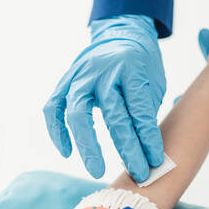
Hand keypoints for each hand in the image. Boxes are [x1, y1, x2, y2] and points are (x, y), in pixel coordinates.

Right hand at [44, 14, 165, 182]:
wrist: (120, 34)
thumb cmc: (141, 66)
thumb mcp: (153, 82)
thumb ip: (145, 112)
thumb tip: (146, 154)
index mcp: (131, 67)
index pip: (139, 109)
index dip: (147, 138)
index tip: (154, 161)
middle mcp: (103, 71)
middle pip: (113, 115)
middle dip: (127, 148)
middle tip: (138, 173)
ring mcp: (80, 76)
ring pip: (78, 113)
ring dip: (88, 145)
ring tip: (97, 171)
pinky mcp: (64, 82)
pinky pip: (53, 109)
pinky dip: (57, 131)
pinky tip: (67, 152)